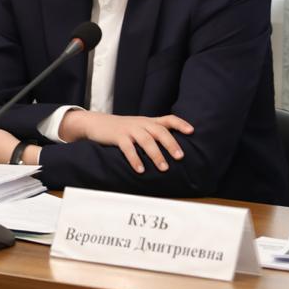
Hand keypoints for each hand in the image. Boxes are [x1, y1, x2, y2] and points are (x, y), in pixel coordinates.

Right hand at [58, 110, 193, 173]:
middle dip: (171, 143)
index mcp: (148, 121)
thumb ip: (153, 134)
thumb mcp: (139, 127)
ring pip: (146, 140)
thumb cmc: (122, 130)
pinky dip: (135, 159)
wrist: (96, 123)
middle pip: (160, 131)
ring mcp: (129, 129)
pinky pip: (128, 148)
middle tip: (180, 157)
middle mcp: (141, 123)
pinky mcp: (118, 136)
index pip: (168, 119)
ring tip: (164, 168)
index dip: (181, 124)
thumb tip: (173, 151)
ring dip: (156, 154)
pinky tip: (140, 170)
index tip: (192, 131)